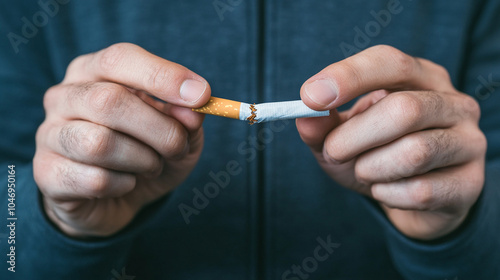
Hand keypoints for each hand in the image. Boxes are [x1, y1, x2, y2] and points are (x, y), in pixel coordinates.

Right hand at [34, 43, 210, 237]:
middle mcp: (64, 96)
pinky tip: (126, 183)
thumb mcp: (177, 132)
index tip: (201, 95)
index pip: (120, 59)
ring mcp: (50, 134)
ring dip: (143, 160)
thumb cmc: (146, 153)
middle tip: (179, 147)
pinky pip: (95, 179)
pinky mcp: (48, 173)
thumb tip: (194, 110)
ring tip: (151, 166)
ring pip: (100, 143)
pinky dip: (125, 184)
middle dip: (159, 129)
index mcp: (94, 72)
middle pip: (110, 101)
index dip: (162, 76)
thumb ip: (187, 117)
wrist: (115, 198)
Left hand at [297, 45, 486, 239]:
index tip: (310, 97)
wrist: (415, 200)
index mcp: (421, 78)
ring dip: (371, 168)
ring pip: (414, 152)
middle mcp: (453, 102)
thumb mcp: (342, 138)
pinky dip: (388, 195)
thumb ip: (322, 127)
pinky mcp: (470, 182)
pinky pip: (420, 191)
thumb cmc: (377, 156)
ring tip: (364, 171)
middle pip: (403, 109)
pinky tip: (387, 191)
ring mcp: (468, 141)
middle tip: (333, 151)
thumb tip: (305, 118)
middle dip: (354, 136)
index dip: (349, 76)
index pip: (389, 62)